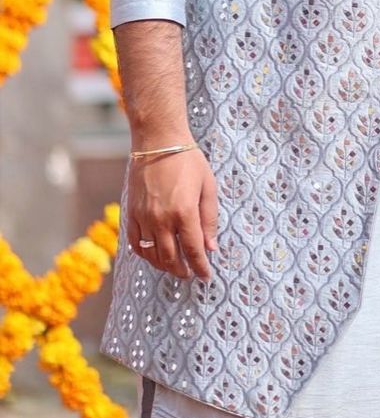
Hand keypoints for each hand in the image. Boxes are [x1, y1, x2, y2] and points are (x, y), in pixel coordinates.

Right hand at [127, 148, 218, 279]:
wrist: (158, 142)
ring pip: (152, 255)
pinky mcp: (131, 213)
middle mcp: (161, 219)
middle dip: (182, 270)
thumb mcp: (208, 187)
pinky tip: (154, 255)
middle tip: (190, 274)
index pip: (194, 251)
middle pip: (171, 258)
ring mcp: (143, 218)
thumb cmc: (188, 161)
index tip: (206, 276)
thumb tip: (211, 247)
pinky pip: (135, 243)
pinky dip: (145, 254)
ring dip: (164, 266)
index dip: (201, 267)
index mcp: (184, 212)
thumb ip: (210, 219)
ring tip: (175, 267)